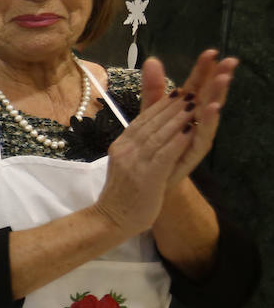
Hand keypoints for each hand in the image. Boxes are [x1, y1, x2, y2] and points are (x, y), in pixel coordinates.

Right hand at [94, 61, 204, 235]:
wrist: (112, 220)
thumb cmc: (125, 194)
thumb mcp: (129, 163)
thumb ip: (140, 141)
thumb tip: (149, 125)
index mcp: (122, 143)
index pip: (144, 118)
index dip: (163, 102)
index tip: (181, 88)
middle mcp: (126, 149)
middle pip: (152, 121)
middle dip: (174, 103)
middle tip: (193, 87)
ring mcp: (134, 162)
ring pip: (159, 134)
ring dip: (178, 118)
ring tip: (195, 103)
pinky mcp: (145, 176)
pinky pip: (163, 154)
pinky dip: (177, 141)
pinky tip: (189, 130)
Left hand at [138, 49, 236, 189]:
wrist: (142, 186)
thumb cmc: (150, 150)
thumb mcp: (149, 116)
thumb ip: (153, 90)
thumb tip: (153, 60)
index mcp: (184, 112)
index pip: (195, 87)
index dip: (202, 71)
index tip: (210, 52)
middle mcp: (193, 125)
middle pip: (207, 98)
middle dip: (218, 79)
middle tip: (229, 62)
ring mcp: (193, 140)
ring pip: (207, 116)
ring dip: (216, 96)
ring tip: (223, 79)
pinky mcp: (189, 156)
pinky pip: (200, 138)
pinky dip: (206, 123)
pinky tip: (212, 109)